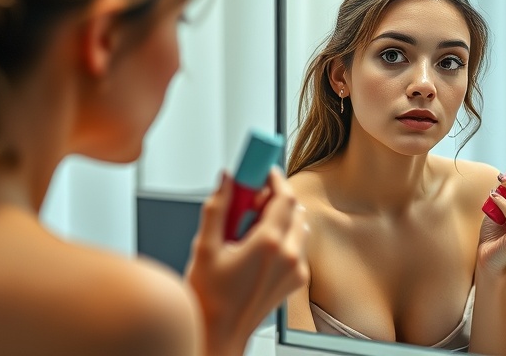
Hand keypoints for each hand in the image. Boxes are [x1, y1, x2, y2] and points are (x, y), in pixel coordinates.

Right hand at [185, 168, 308, 355]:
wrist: (220, 334)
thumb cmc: (209, 298)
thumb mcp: (205, 247)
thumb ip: (216, 207)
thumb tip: (226, 179)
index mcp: (268, 244)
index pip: (284, 196)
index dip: (274, 178)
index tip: (262, 171)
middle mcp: (288, 256)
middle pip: (295, 209)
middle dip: (275, 198)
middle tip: (251, 201)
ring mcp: (296, 269)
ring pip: (300, 226)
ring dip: (282, 218)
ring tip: (252, 228)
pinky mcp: (297, 280)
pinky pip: (299, 247)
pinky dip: (285, 238)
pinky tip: (260, 248)